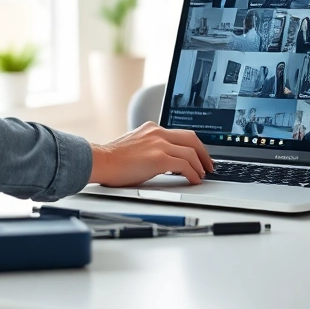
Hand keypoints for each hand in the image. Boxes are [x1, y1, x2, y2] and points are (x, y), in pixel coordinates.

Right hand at [89, 122, 213, 186]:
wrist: (100, 161)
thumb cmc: (112, 159)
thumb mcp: (135, 145)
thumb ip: (150, 147)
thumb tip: (163, 160)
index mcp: (152, 129)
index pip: (181, 134)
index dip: (194, 145)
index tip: (200, 155)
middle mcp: (157, 132)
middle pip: (191, 138)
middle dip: (204, 153)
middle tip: (208, 165)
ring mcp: (159, 144)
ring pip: (190, 152)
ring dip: (200, 165)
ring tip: (202, 175)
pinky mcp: (158, 158)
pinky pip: (184, 165)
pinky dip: (193, 173)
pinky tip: (194, 180)